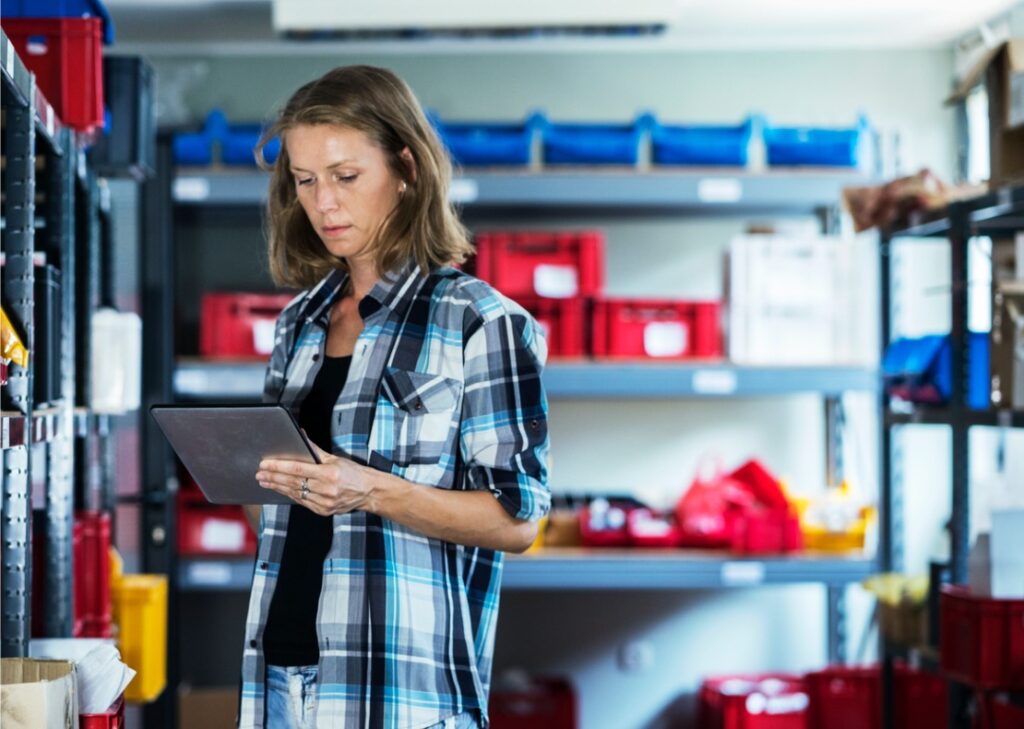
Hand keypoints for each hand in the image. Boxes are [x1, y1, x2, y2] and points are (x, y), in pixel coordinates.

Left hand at [255, 438, 373, 515]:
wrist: (369, 492)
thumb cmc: (352, 473)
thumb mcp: (335, 458)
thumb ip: (315, 449)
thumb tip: (300, 434)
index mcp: (329, 474)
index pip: (297, 469)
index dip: (278, 467)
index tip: (265, 464)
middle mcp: (326, 490)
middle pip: (293, 482)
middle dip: (273, 478)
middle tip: (259, 474)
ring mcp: (324, 503)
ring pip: (295, 493)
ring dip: (278, 487)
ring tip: (265, 482)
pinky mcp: (323, 511)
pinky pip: (302, 502)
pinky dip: (290, 495)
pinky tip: (280, 489)